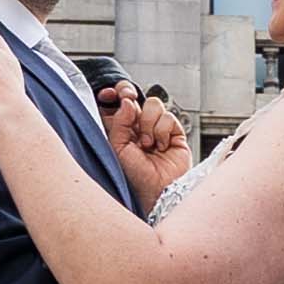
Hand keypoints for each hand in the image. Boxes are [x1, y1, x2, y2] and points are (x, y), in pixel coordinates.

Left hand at [102, 80, 191, 202]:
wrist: (157, 191)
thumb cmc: (135, 177)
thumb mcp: (117, 148)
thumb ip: (119, 122)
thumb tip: (127, 101)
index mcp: (122, 129)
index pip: (118, 102)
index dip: (116, 93)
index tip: (109, 94)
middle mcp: (139, 127)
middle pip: (136, 97)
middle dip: (130, 95)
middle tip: (127, 100)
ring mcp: (157, 128)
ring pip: (153, 104)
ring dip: (148, 123)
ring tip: (147, 144)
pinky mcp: (175, 132)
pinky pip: (169, 117)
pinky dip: (163, 131)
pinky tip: (161, 146)